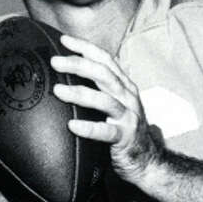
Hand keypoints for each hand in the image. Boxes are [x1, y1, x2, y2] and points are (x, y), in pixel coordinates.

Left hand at [50, 35, 164, 186]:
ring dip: (80, 93)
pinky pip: (107, 131)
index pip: (105, 60)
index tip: (64, 40)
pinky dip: (89, 128)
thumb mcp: (114, 105)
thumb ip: (99, 90)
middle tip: (56, 62)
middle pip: (104, 74)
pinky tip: (72, 125)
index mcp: (124, 86)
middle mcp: (128, 97)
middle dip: (79, 64)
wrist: (147, 161)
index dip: (85, 47)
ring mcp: (129, 117)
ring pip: (105, 100)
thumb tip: (67, 77)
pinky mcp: (126, 138)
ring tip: (58, 91)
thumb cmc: (124, 131)